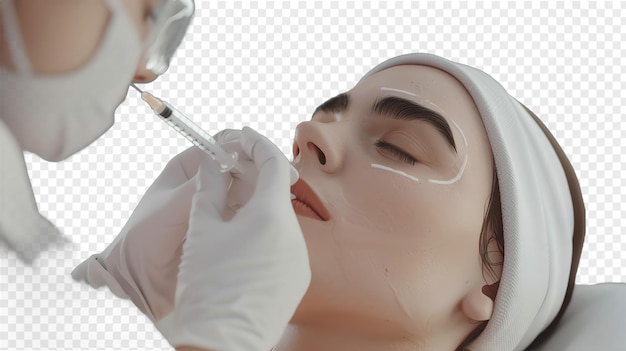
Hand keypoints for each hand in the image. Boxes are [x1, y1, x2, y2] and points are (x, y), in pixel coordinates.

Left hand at [71, 129, 272, 321]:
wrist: (135, 280)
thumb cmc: (142, 238)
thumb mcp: (170, 207)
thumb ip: (199, 185)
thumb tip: (227, 160)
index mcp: (188, 169)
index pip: (222, 145)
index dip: (246, 147)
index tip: (268, 156)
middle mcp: (205, 184)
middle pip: (240, 167)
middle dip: (262, 169)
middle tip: (286, 178)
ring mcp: (215, 206)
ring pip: (247, 190)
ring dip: (264, 190)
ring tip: (284, 197)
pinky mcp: (223, 228)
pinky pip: (246, 214)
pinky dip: (260, 212)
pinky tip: (273, 216)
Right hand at [159, 127, 309, 350]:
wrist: (222, 343)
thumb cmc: (207, 287)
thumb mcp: (201, 229)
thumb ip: (209, 188)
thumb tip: (210, 164)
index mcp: (271, 216)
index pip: (273, 163)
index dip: (257, 143)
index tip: (242, 136)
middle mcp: (295, 236)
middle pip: (278, 193)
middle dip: (254, 179)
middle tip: (228, 174)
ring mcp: (301, 260)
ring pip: (280, 221)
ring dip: (258, 211)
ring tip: (229, 218)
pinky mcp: (298, 280)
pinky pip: (284, 247)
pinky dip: (266, 237)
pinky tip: (242, 248)